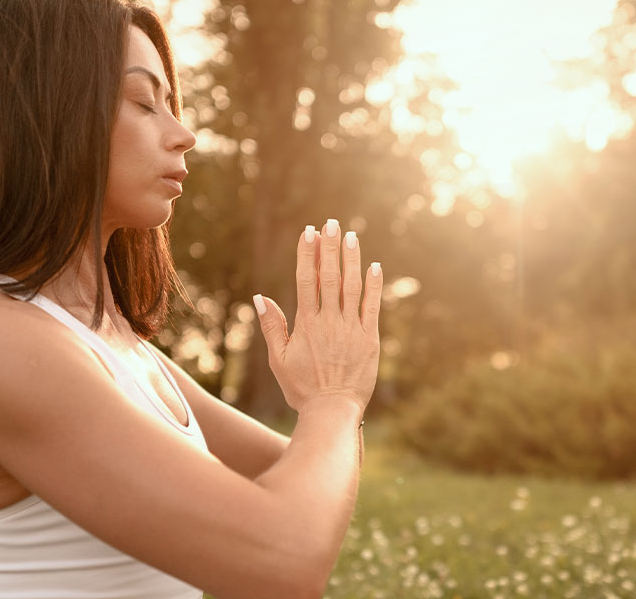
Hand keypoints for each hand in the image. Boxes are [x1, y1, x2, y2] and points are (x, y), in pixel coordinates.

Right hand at [252, 219, 382, 413]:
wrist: (332, 412)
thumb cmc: (303, 389)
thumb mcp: (279, 360)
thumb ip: (273, 327)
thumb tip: (260, 297)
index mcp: (306, 324)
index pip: (306, 281)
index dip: (308, 254)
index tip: (309, 233)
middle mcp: (329, 321)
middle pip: (329, 277)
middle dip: (329, 248)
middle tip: (331, 223)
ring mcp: (351, 329)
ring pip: (351, 287)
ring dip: (351, 260)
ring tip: (351, 236)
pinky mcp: (370, 339)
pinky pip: (372, 307)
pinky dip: (374, 286)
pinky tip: (375, 266)